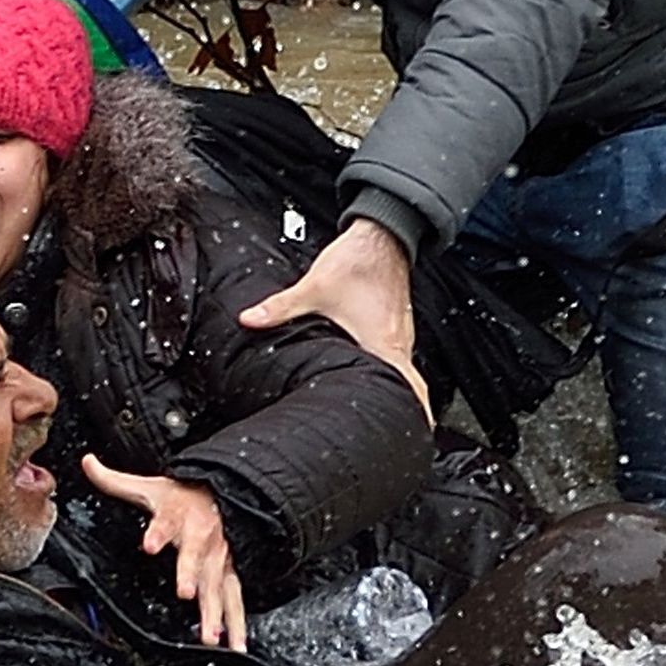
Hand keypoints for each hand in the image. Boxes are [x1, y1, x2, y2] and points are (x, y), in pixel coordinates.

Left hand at [81, 455, 247, 649]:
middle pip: (195, 559)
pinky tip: (237, 646)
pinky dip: (237, 624)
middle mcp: (200, 540)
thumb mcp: (149, 485)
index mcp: (178, 517)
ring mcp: (217, 559)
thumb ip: (115, 480)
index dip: (157, 533)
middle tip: (185, 593)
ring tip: (210, 637)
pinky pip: (235, 600)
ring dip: (215, 612)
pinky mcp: (228, 573)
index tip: (149, 544)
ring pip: (218, 586)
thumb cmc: (181, 496)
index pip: (165, 523)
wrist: (224, 494)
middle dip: (191, 576)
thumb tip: (87, 462)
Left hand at [238, 219, 430, 413]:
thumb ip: (281, 307)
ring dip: (397, 388)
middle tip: (396, 431)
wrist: (381, 233)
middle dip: (406, 408)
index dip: (416, 411)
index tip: (416, 431)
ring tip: (384, 410)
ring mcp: (399, 331)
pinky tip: (375, 375)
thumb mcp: (315, 287)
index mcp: (382, 342)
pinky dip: (392, 369)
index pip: (409, 386)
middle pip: (409, 384)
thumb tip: (249, 319)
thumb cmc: (356, 261)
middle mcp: (397, 341)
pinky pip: (397, 353)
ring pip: (402, 369)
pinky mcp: (395, 322)